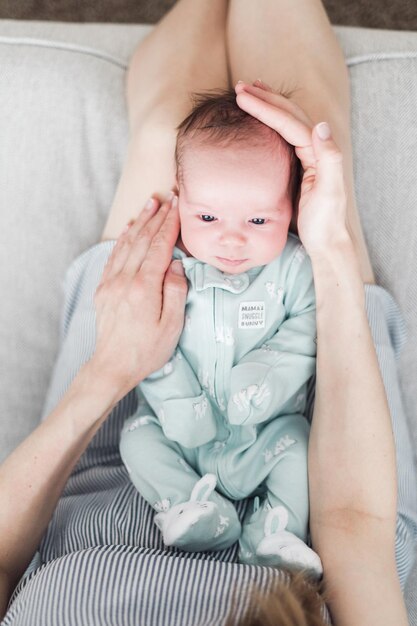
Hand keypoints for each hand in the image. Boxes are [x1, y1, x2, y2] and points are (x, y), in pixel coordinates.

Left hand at [92, 194, 187, 402]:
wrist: (112, 366)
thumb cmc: (147, 350)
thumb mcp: (172, 326)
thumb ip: (175, 292)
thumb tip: (176, 265)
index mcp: (144, 288)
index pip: (159, 247)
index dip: (170, 224)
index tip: (178, 206)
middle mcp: (125, 280)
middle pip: (142, 240)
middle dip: (157, 216)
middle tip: (167, 196)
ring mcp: (111, 283)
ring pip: (126, 244)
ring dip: (140, 222)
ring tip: (150, 204)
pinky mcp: (104, 289)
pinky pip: (113, 256)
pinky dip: (122, 238)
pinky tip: (129, 228)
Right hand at [235, 81, 349, 257]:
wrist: (326, 243)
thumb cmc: (324, 222)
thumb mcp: (329, 193)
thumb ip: (330, 159)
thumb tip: (321, 125)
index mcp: (318, 152)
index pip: (289, 121)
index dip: (265, 106)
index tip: (242, 97)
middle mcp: (315, 149)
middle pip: (288, 114)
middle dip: (265, 98)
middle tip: (240, 87)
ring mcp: (308, 157)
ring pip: (286, 122)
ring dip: (267, 106)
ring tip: (248, 94)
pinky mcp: (301, 167)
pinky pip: (283, 137)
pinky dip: (269, 124)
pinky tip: (258, 123)